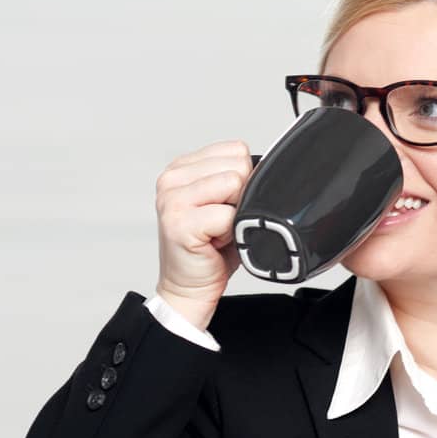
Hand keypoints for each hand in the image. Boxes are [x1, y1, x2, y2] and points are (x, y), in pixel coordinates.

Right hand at [154, 139, 254, 329]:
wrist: (189, 287)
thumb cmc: (209, 250)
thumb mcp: (223, 203)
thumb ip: (236, 178)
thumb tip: (265, 166)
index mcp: (182, 167)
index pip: (235, 149)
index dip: (243, 181)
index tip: (224, 206)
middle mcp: (172, 178)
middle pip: (237, 164)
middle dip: (240, 198)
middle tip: (220, 222)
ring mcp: (172, 198)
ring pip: (234, 184)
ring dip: (234, 215)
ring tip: (216, 230)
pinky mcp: (179, 222)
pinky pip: (228, 215)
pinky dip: (230, 233)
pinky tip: (213, 242)